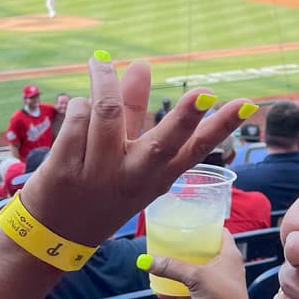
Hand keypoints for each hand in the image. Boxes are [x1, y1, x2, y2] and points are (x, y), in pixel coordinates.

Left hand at [19, 56, 247, 247]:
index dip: (220, 126)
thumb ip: (134, 108)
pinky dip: (79, 105)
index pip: (196, 149)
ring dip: (105, 81)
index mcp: (157, 176)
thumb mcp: (127, 155)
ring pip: (105, 113)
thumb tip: (141, 63)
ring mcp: (99, 175)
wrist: (55, 235)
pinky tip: (79, 106)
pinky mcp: (65, 170)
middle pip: (162, 142)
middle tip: (204, 93)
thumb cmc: (100, 187)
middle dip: (185, 117)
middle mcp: (133, 178)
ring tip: (101, 64)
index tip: (244, 105)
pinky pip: (77, 119)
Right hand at [142, 236, 256, 298]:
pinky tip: (158, 291)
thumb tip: (147, 261)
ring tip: (159, 265)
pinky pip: (186, 293)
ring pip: (192, 274)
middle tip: (167, 243)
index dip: (205, 227)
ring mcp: (214, 285)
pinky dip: (174, 292)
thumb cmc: (222, 297)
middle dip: (184, 250)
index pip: (219, 233)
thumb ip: (172, 268)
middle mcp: (223, 267)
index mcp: (228, 255)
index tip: (187, 224)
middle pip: (202, 253)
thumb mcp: (196, 277)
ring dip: (177, 272)